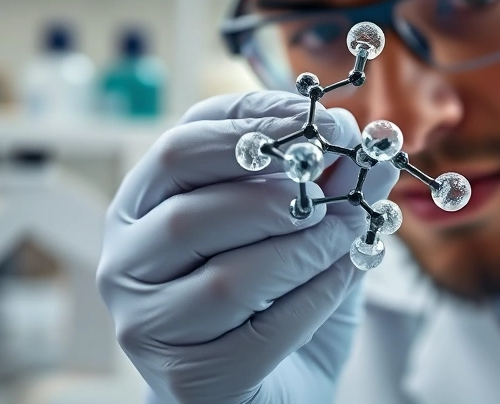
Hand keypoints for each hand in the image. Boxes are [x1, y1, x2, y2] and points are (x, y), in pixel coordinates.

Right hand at [96, 91, 397, 402]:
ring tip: (349, 236)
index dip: (255, 125)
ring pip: (227, 279)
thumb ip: (330, 186)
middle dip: (276, 195)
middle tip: (334, 195)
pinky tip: (345, 275)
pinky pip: (262, 331)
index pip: (183, 145)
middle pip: (189, 212)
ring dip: (305, 249)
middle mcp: (128, 260)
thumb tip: (371, 149)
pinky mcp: (185, 376)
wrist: (270, 384)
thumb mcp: (306, 226)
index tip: (323, 122)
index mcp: (144, 203)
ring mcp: (148, 323)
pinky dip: (317, 296)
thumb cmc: (276, 295)